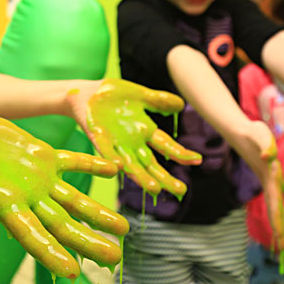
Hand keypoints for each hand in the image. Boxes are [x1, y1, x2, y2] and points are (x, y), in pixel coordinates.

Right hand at [0, 112, 128, 278]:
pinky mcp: (44, 157)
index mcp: (4, 203)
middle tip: (114, 258)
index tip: (73, 272)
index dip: (50, 253)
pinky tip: (116, 169)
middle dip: (87, 241)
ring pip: (74, 200)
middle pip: (62, 225)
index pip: (30, 234)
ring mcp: (38, 179)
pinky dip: (94, 164)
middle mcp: (26, 197)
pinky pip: (74, 162)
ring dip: (98, 213)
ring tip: (124, 230)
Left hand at [67, 79, 201, 197]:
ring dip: (141, 177)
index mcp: (144, 130)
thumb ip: (159, 101)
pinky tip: (118, 168)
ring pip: (131, 164)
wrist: (87, 93)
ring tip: (154, 189)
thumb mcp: (140, 95)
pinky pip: (105, 151)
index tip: (197, 161)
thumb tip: (182, 104)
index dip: (180, 153)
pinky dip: (112, 159)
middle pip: (151, 163)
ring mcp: (115, 143)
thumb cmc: (114, 95)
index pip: (165, 145)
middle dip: (165, 177)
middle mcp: (132, 142)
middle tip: (180, 190)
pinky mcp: (97, 138)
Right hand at [232, 121, 283, 250]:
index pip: (275, 203)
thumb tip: (269, 157)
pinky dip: (278, 206)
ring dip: (278, 220)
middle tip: (282, 249)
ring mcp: (268, 178)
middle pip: (274, 208)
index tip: (282, 238)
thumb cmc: (251, 131)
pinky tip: (282, 211)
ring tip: (282, 236)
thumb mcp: (260, 135)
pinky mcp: (268, 173)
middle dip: (278, 228)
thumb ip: (265, 145)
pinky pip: (275, 194)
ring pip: (274, 203)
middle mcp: (269, 180)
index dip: (279, 221)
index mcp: (269, 176)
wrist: (240, 130)